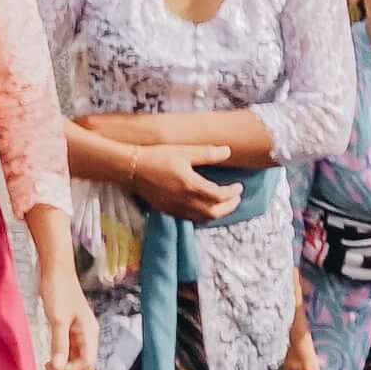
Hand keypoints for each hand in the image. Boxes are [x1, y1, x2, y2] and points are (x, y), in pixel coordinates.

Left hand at [33, 232, 96, 369]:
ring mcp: (80, 332)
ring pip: (76, 359)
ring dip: (63, 368)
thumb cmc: (58, 290)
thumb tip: (59, 368)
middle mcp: (88, 335)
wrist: (55, 269)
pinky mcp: (70, 328)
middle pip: (84, 365)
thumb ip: (59, 344)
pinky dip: (60, 359)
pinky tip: (49, 361)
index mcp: (89, 333)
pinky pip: (69, 350)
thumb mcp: (57, 319)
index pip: (87, 364)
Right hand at [116, 138, 236, 224]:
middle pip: (214, 212)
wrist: (131, 167)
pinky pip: (189, 218)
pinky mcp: (167, 210)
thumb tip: (227, 151)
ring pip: (202, 218)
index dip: (233, 193)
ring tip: (223, 205)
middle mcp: (185, 200)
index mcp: (191, 185)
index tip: (239, 187)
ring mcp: (175, 208)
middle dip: (229, 207)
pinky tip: (202, 208)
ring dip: (216, 213)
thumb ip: (207, 153)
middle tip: (236, 199)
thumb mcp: (184, 151)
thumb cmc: (158, 156)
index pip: (220, 196)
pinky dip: (201, 216)